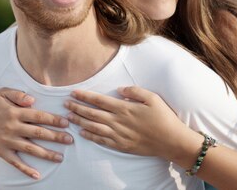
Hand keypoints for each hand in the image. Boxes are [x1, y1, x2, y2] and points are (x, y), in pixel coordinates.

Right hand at [0, 88, 73, 179]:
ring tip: (60, 158)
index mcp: (15, 112)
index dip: (53, 119)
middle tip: (70, 140)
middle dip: (55, 137)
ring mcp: (7, 141)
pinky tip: (37, 175)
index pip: (38, 116)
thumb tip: (33, 100)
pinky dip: (26, 169)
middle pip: (38, 133)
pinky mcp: (1, 151)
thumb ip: (19, 94)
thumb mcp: (3, 92)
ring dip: (46, 154)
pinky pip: (15, 162)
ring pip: (30, 149)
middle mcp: (12, 127)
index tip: (66, 123)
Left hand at [65, 86, 194, 160]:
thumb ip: (134, 91)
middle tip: (65, 103)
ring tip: (68, 117)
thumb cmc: (164, 117)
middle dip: (77, 108)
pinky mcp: (121, 145)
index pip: (99, 100)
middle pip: (92, 113)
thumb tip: (119, 89)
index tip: (73, 93)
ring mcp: (119, 135)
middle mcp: (119, 121)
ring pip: (94, 127)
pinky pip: (102, 140)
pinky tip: (82, 133)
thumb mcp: (152, 98)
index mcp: (125, 108)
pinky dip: (90, 136)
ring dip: (80, 121)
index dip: (85, 96)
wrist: (171, 141)